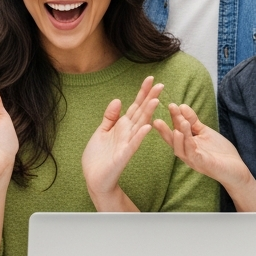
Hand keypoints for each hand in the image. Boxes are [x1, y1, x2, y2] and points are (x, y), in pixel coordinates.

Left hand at [81, 76, 161, 207]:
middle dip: (150, 98)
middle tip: (161, 84)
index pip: (136, 106)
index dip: (142, 93)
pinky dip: (139, 135)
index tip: (150, 78)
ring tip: (155, 100)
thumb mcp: (102, 131)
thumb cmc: (99, 156)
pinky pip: (132, 144)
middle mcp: (128, 133)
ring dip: (147, 113)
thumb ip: (110, 116)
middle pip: (141, 112)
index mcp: (123, 126)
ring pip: (139, 126)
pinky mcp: (122, 155)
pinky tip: (146, 127)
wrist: (95, 177)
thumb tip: (118, 100)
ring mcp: (127, 144)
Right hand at [154, 103, 255, 196]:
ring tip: (181, 122)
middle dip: (163, 131)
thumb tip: (181, 106)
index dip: (174, 118)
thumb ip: (193, 121)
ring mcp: (192, 160)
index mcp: (185, 144)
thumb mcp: (205, 132)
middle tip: (156, 120)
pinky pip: (192, 154)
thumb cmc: (220, 151)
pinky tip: (186, 136)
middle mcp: (185, 152)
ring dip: (179, 136)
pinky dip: (188, 144)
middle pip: (171, 141)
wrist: (237, 168)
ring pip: (180, 148)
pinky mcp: (201, 164)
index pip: (176, 129)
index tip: (172, 105)